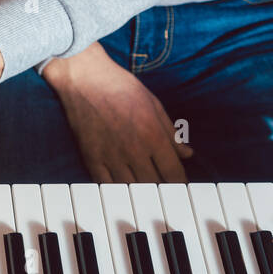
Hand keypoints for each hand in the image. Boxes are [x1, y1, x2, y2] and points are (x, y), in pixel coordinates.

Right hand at [43, 42, 191, 182]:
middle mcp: (134, 150)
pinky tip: (123, 189)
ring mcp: (111, 156)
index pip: (173, 172)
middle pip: (154, 185)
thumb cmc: (121, 87)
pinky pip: (106, 185)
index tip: (182, 187)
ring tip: (146, 195)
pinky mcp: (91, 158)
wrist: (85, 79)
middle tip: (167, 193)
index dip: (181, 184)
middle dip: (163, 191)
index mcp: (153, 135)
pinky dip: (117, 190)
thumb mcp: (154, 105)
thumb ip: (171, 133)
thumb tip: (187, 153)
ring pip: (131, 189)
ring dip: (141, 194)